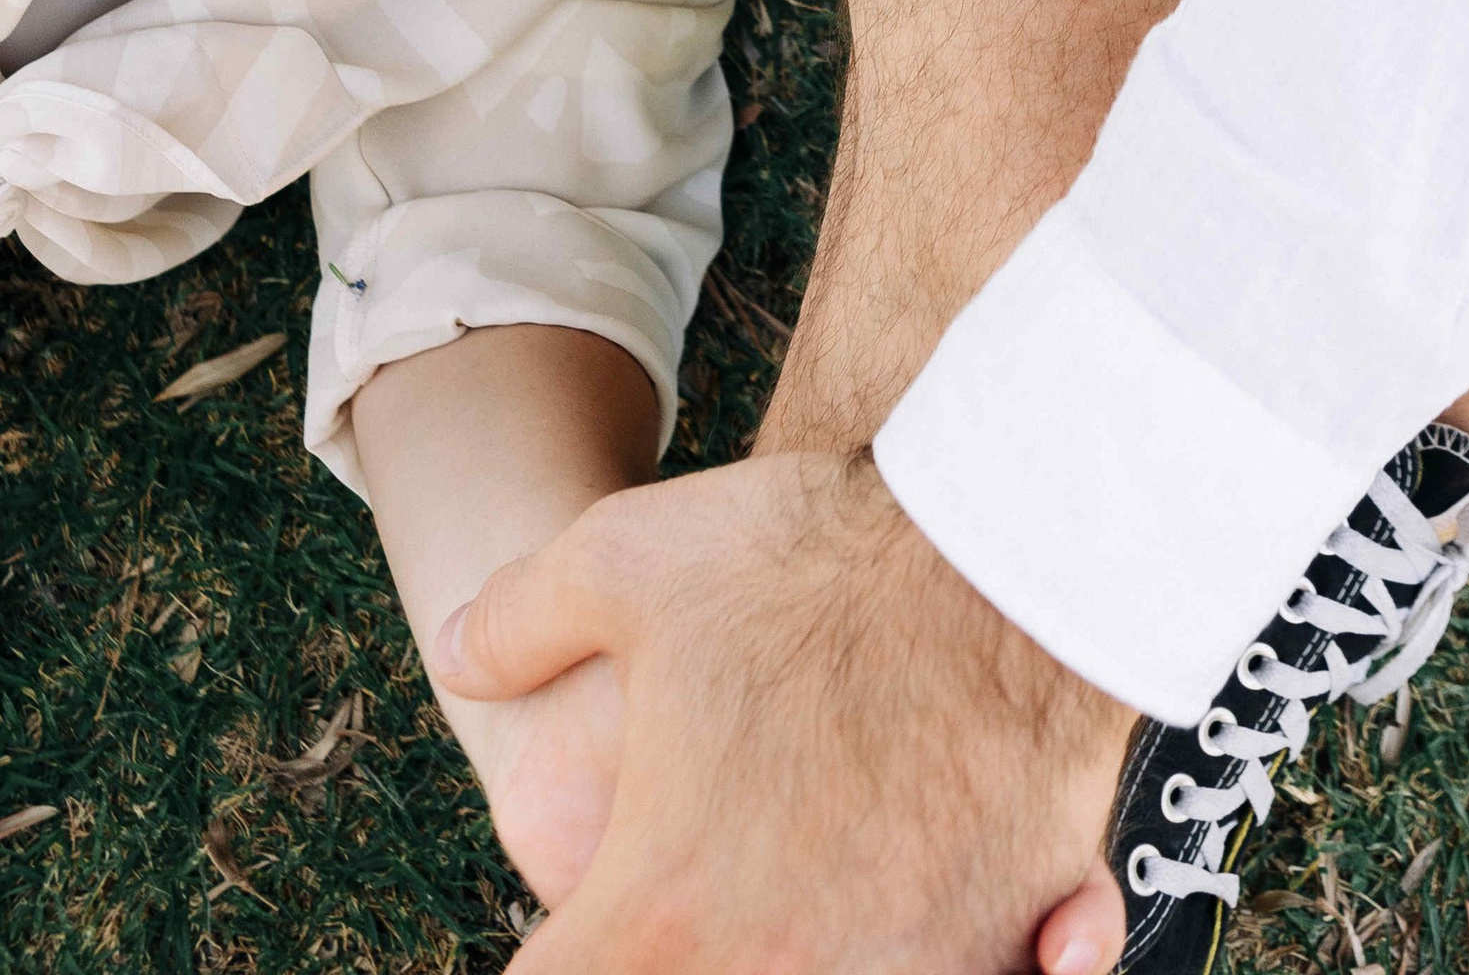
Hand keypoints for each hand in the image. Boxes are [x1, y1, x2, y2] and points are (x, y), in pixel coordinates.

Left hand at [435, 451, 1135, 972]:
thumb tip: (457, 652)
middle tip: (695, 900)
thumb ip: (516, 623)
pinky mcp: (1011, 937)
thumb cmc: (809, 551)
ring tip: (810, 903)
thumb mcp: (618, 560)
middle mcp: (776, 968)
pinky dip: (995, 971)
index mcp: (661, 905)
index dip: (552, 956)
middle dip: (676, 958)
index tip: (571, 927)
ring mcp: (900, 967)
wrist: (996, 537)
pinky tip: (1002, 945)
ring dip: (814, 961)